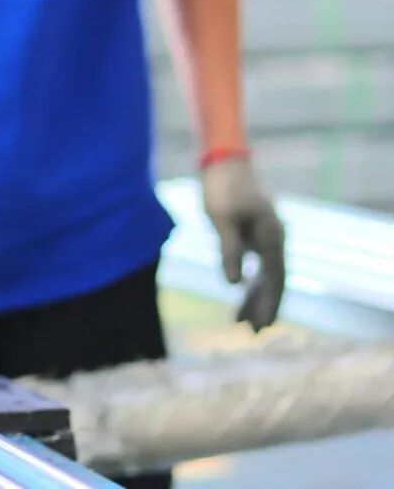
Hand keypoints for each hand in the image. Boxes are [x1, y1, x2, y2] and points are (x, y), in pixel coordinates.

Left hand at [201, 156, 284, 331]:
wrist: (224, 163)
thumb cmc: (221, 189)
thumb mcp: (221, 219)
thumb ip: (228, 250)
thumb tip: (233, 284)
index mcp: (271, 235)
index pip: (274, 277)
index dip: (269, 303)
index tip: (263, 325)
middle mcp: (274, 238)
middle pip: (274, 280)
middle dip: (264, 306)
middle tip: (254, 333)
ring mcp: (267, 237)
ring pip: (266, 275)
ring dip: (255, 297)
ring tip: (242, 322)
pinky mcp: (255, 236)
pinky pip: (257, 265)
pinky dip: (249, 281)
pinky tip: (239, 294)